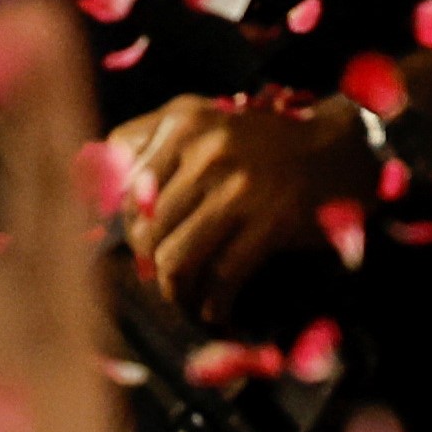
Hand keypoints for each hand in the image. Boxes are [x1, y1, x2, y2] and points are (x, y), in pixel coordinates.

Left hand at [111, 93, 364, 319]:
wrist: (341, 149)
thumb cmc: (264, 143)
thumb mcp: (206, 123)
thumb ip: (151, 144)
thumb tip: (89, 187)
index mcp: (185, 122)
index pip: (124, 188)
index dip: (128, 226)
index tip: (142, 245)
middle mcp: (208, 149)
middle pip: (146, 230)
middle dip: (150, 264)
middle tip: (164, 279)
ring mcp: (240, 187)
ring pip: (176, 259)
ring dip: (177, 291)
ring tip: (185, 298)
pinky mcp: (270, 223)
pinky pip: (222, 277)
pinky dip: (214, 303)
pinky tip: (217, 309)